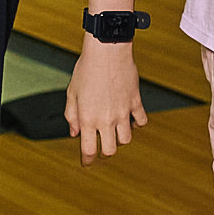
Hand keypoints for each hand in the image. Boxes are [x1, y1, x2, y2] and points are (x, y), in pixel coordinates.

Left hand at [64, 39, 146, 163]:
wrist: (107, 52)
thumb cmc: (87, 69)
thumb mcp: (72, 93)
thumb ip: (72, 115)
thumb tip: (75, 132)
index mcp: (88, 118)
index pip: (89, 149)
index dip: (87, 160)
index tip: (87, 162)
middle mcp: (106, 119)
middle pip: (110, 150)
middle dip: (105, 153)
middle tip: (102, 148)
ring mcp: (123, 112)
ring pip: (126, 138)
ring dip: (120, 138)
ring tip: (115, 131)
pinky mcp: (135, 102)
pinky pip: (141, 120)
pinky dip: (138, 123)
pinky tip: (132, 119)